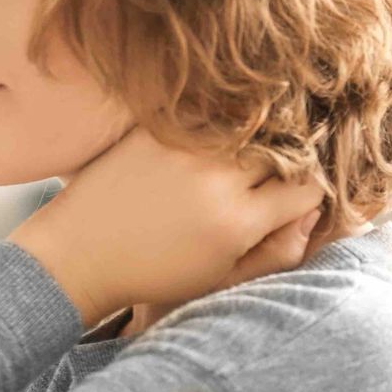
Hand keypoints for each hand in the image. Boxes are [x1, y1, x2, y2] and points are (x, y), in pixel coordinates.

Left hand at [10, 127, 325, 326]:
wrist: (78, 256)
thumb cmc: (153, 274)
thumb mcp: (219, 278)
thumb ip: (277, 251)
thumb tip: (313, 212)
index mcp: (237, 222)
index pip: (307, 188)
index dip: (308, 193)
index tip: (293, 197)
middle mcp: (215, 181)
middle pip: (282, 153)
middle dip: (283, 164)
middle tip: (266, 175)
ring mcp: (182, 151)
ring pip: (248, 128)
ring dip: (251, 139)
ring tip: (236, 158)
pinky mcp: (153, 132)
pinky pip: (205, 113)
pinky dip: (216, 121)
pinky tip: (208, 140)